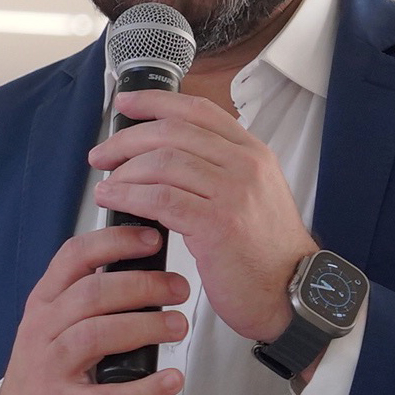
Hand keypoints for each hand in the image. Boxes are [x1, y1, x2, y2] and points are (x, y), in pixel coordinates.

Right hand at [0, 225, 188, 394]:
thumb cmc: (47, 373)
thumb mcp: (52, 326)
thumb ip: (84, 298)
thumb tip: (142, 268)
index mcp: (43, 304)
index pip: (74, 257)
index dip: (115, 241)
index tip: (153, 238)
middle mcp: (42, 331)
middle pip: (92, 293)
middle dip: (143, 285)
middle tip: (179, 288)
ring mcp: (51, 370)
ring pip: (97, 335)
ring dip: (146, 326)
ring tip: (178, 327)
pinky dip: (146, 387)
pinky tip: (172, 379)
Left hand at [89, 90, 315, 343]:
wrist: (293, 292)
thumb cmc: (264, 253)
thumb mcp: (251, 196)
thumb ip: (218, 170)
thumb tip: (165, 156)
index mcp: (253, 153)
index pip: (198, 111)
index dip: (155, 102)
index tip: (125, 103)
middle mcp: (245, 165)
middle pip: (173, 132)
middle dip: (127, 140)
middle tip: (101, 155)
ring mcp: (233, 193)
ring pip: (163, 162)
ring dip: (123, 171)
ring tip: (104, 185)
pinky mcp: (217, 224)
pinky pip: (160, 199)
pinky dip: (128, 196)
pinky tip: (112, 200)